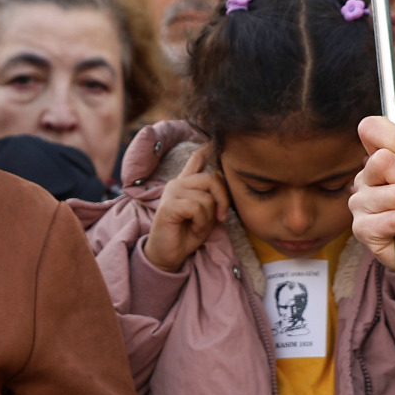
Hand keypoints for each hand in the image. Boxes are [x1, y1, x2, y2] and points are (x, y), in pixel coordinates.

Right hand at [145, 142, 223, 272]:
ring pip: (207, 197)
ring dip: (208, 216)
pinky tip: (193, 228)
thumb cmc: (188, 234)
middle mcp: (178, 183)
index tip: (214, 139)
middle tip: (220, 217)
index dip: (207, 149)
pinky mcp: (169, 205)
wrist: (169, 255)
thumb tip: (225, 182)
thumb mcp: (205, 213)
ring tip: (199, 225)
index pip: (196, 159)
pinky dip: (201, 221)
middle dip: (223, 199)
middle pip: (212, 178)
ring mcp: (172, 192)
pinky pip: (197, 207)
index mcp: (186, 184)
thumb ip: (211, 196)